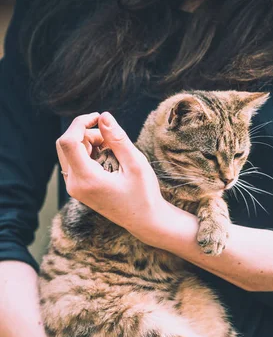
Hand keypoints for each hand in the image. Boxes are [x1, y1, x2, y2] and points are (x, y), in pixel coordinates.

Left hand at [56, 112, 169, 241]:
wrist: (144, 220)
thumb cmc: (144, 194)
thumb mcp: (135, 164)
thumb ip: (117, 139)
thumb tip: (104, 116)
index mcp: (87, 180)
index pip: (69, 142)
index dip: (80, 123)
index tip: (99, 118)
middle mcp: (74, 185)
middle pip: (65, 144)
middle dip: (85, 132)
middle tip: (110, 137)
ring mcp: (74, 188)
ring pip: (69, 152)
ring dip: (88, 142)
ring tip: (113, 149)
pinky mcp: (78, 188)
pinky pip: (74, 161)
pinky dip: (88, 152)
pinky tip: (108, 158)